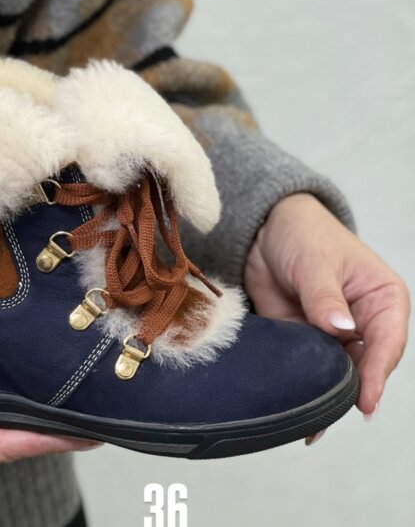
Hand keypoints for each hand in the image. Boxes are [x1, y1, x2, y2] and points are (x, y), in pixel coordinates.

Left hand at [245, 193, 409, 417]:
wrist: (263, 231)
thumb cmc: (303, 234)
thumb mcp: (314, 261)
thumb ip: (325, 297)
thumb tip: (341, 330)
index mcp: (383, 298)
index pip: (388, 342)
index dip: (377, 373)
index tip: (365, 400)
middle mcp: (365, 322)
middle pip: (366, 366)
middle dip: (350, 390)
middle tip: (329, 415)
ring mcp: (336, 334)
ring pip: (339, 373)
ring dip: (327, 393)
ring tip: (312, 420)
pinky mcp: (308, 340)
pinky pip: (311, 369)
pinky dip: (305, 386)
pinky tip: (296, 408)